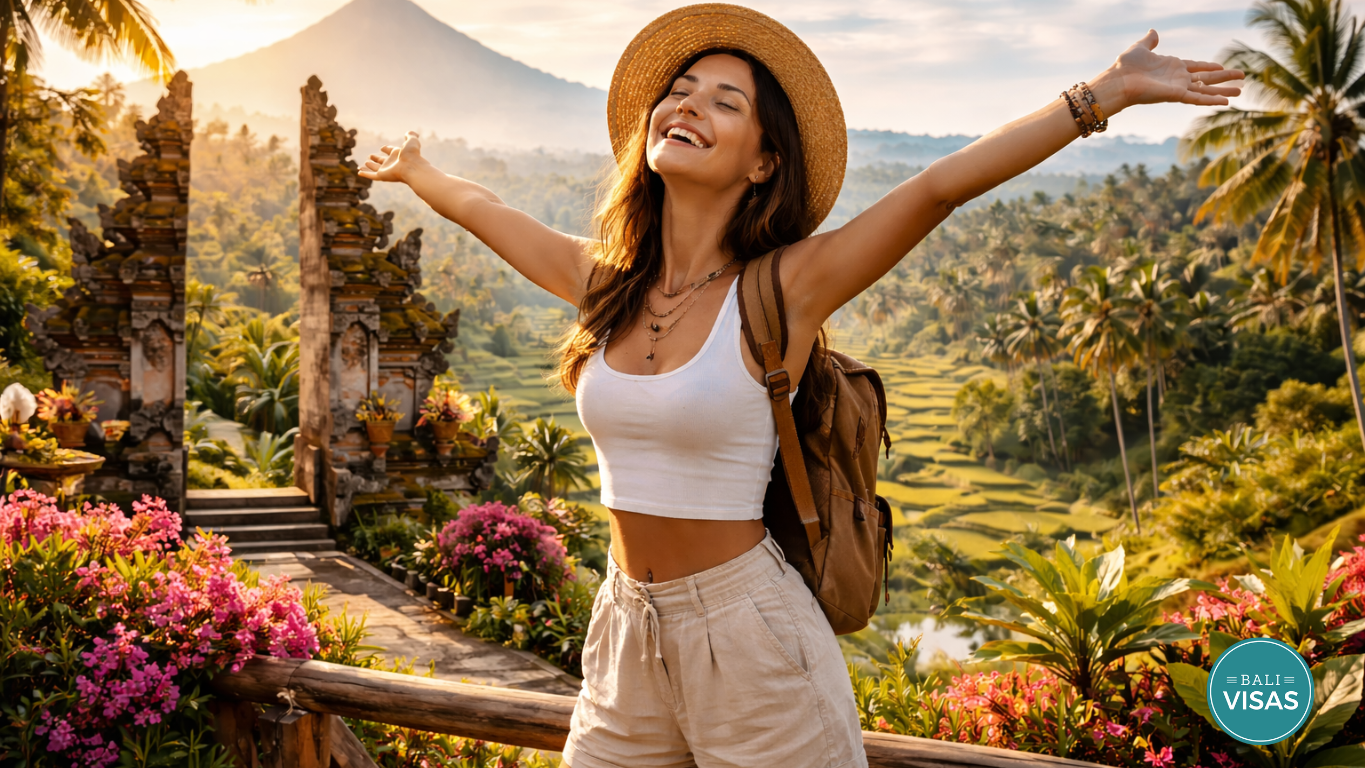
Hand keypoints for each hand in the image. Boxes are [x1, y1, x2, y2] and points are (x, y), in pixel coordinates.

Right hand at [358, 130, 425, 182]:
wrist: (412, 166)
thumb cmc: (412, 154)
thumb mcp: (412, 141)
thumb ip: (411, 135)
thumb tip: (411, 133)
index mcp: (398, 154)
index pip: (390, 151)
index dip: (387, 149)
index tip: (383, 148)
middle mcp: (392, 163)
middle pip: (382, 161)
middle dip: (376, 158)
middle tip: (370, 156)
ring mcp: (387, 170)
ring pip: (375, 168)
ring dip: (370, 166)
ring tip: (363, 164)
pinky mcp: (382, 176)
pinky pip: (371, 176)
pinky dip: (365, 174)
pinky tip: (359, 173)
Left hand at [1099, 30, 1242, 112]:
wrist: (1117, 80)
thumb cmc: (1125, 66)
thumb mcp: (1140, 48)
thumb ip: (1149, 41)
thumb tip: (1154, 31)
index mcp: (1172, 66)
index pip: (1196, 67)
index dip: (1209, 67)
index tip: (1222, 67)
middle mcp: (1178, 78)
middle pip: (1206, 79)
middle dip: (1224, 79)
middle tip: (1242, 78)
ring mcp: (1178, 88)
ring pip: (1206, 90)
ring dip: (1223, 91)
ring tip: (1240, 92)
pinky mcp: (1176, 95)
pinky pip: (1197, 98)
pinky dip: (1211, 100)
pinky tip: (1226, 102)